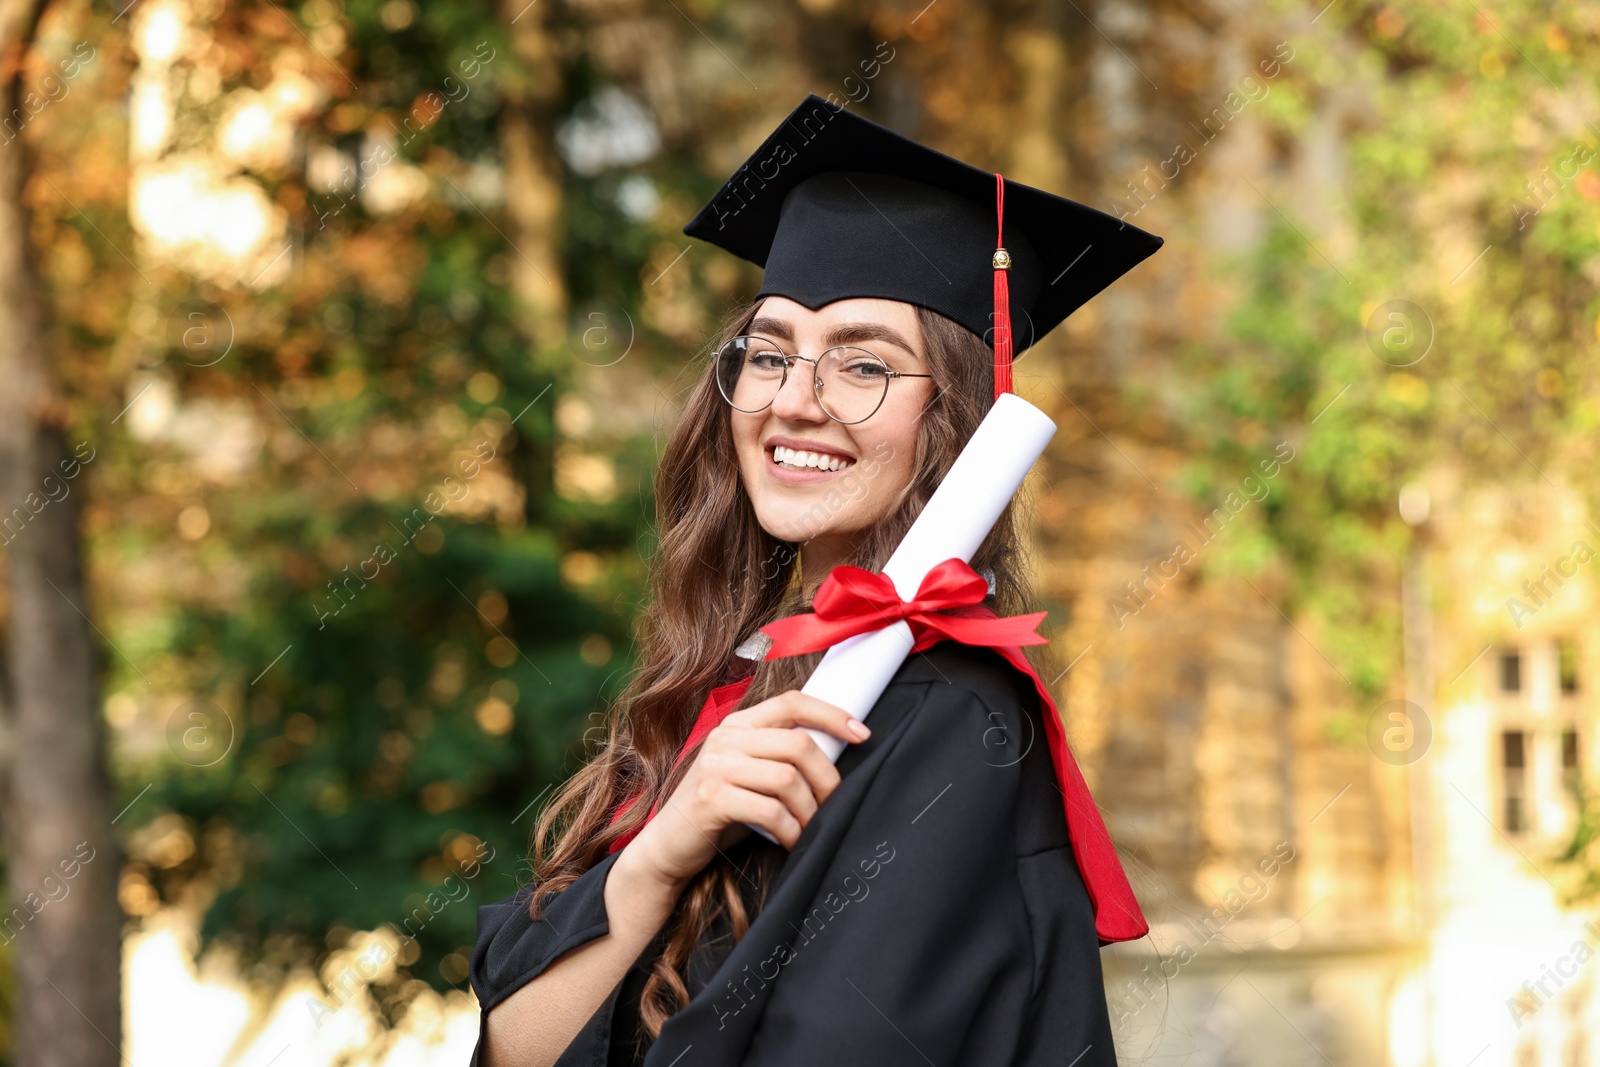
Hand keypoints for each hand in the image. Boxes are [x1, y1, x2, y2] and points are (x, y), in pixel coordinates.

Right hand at [627, 691, 871, 885]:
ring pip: (788, 779)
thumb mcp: (747, 773)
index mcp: (738, 725)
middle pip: (798, 744)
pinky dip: (791, 831)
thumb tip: (837, 753)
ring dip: (810, 810)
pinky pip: (770, 811)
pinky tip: (794, 842)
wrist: (667, 848)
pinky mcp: (710, 798)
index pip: (792, 702)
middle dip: (827, 778)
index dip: (832, 714)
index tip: (863, 734)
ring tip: (812, 828)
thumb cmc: (719, 812)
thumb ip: (778, 756)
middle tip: (835, 805)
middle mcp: (725, 738)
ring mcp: (715, 767)